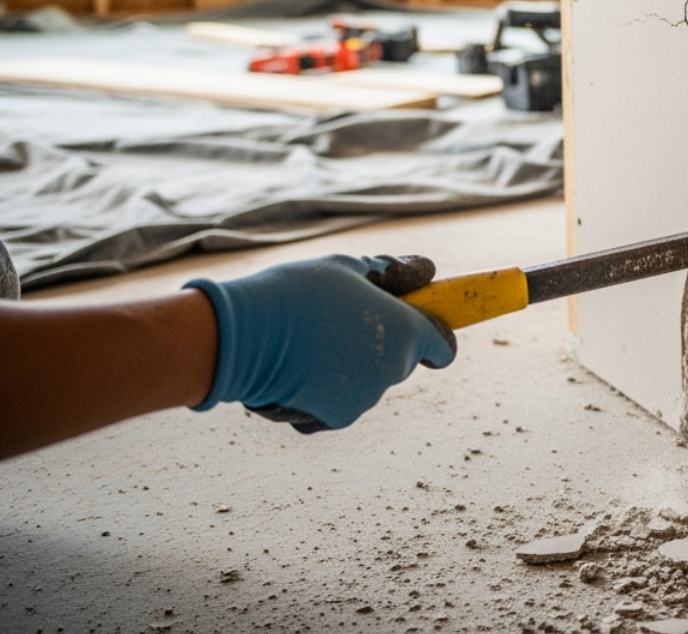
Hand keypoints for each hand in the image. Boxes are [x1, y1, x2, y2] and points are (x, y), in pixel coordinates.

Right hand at [186, 254, 454, 433]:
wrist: (244, 336)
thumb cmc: (298, 292)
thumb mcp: (347, 268)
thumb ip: (392, 272)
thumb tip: (426, 270)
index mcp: (405, 330)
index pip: (443, 347)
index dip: (435, 338)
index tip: (419, 328)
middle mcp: (393, 369)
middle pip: (400, 361)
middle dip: (381, 346)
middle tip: (341, 323)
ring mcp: (365, 398)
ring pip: (367, 382)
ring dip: (349, 367)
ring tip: (308, 342)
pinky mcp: (335, 418)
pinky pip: (337, 403)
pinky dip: (322, 391)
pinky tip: (295, 369)